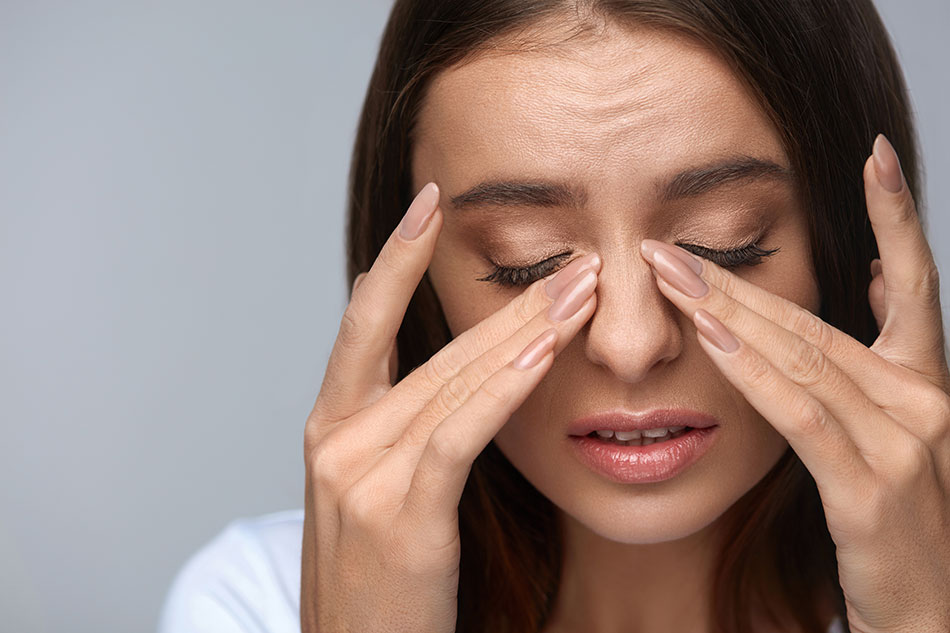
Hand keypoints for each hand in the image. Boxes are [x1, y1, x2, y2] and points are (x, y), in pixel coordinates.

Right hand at [300, 182, 601, 632]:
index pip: (365, 321)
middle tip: (571, 257)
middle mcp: (337, 437)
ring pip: (454, 381)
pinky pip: (460, 433)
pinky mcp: (400, 513)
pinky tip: (543, 353)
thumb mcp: (378, 496)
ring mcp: (361, 473)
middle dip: (506, 300)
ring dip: (524, 332)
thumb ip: (406, 432)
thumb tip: (463, 379)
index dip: (397, 258)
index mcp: (331, 426)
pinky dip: (503, 388)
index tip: (431, 202)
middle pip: (430, 345)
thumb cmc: (378, 584)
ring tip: (581, 291)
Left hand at [638, 134, 949, 632]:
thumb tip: (866, 280)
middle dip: (735, 278)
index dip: (896, 215)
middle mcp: (924, 400)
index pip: (912, 282)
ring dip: (728, 314)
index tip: (873, 154)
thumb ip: (878, 357)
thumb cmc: (899, 521)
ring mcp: (904, 444)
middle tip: (667, 241)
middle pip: (815, 320)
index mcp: (927, 382)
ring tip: (668, 276)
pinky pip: (801, 417)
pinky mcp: (872, 492)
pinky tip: (709, 342)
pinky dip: (753, 376)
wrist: (933, 615)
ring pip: (802, 359)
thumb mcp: (896, 431)